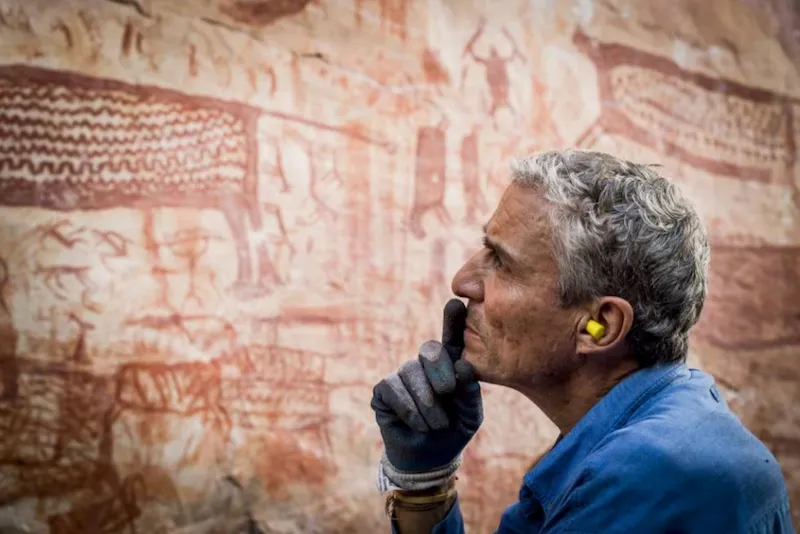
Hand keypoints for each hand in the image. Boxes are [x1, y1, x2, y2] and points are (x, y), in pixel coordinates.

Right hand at [371, 299, 482, 487]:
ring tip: (436, 424)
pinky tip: (418, 423)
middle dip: (440, 372)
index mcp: (450, 365)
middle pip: (430, 350)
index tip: (455, 303)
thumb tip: (463, 366)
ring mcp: (402, 375)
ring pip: (411, 372)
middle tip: (448, 393)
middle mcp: (424, 365)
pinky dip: (410, 408)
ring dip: (427, 402)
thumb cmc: (453, 431)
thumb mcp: (471, 415)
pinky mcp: (384, 389)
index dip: (452, 320)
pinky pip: (394, 388)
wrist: (430, 459)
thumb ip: (471, 391)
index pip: (451, 338)